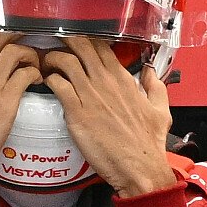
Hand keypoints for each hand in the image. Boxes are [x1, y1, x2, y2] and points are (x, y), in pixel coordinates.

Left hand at [42, 37, 176, 197]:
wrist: (139, 167)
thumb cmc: (147, 143)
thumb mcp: (160, 110)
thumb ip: (155, 87)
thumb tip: (150, 72)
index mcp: (123, 79)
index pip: (102, 46)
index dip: (86, 39)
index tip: (77, 41)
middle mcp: (105, 81)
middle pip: (81, 45)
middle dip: (65, 39)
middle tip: (55, 43)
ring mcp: (90, 95)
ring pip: (65, 60)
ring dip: (52, 58)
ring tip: (46, 63)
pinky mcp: (76, 112)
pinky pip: (57, 84)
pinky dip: (48, 79)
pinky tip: (46, 82)